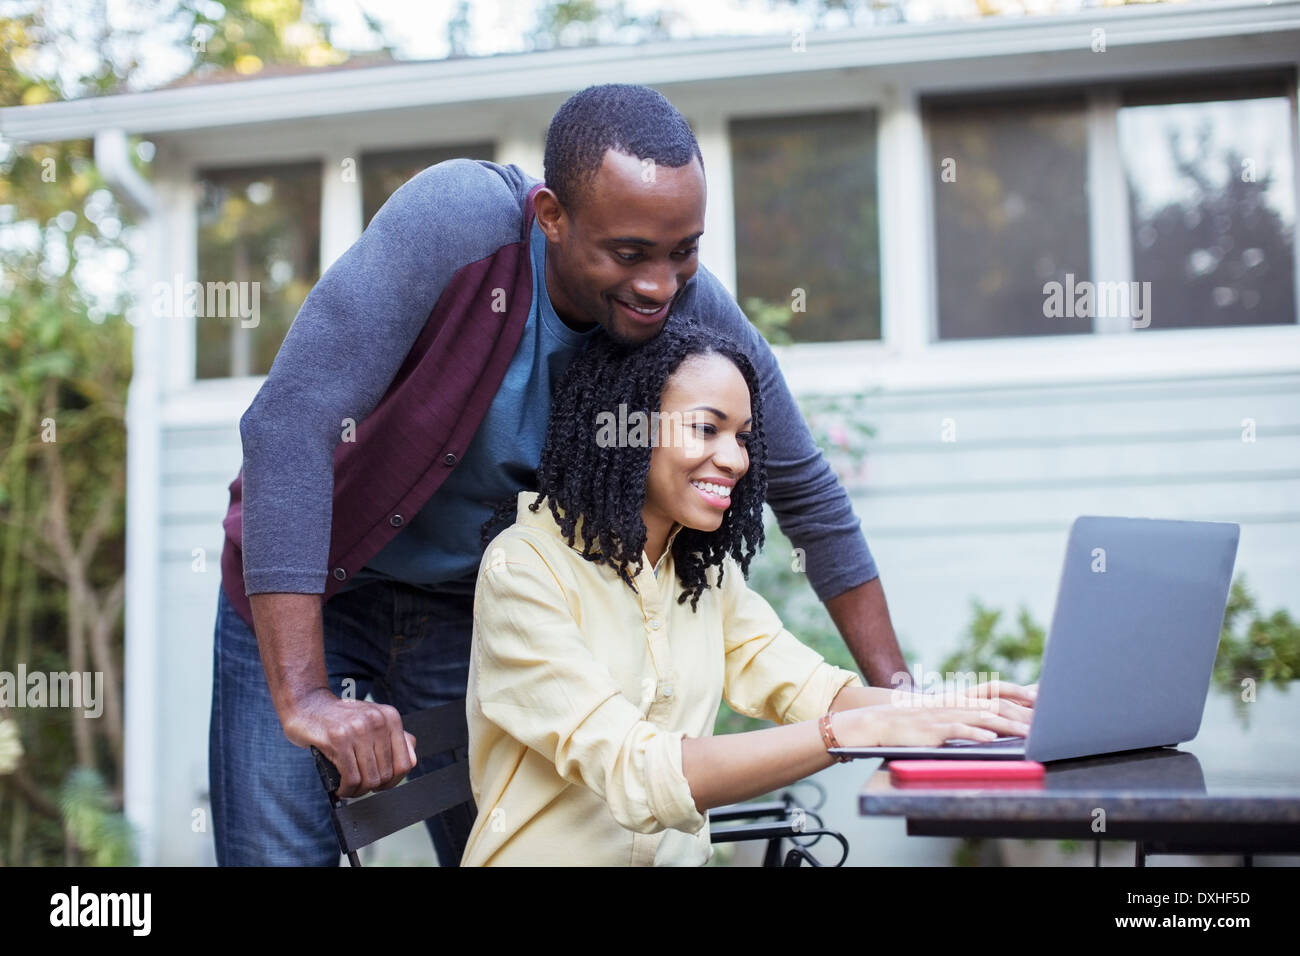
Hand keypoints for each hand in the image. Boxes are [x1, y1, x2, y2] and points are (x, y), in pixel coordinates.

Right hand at [282, 688, 417, 797]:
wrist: (307, 704)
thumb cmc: (341, 719)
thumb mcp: (373, 721)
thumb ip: (395, 739)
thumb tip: (411, 762)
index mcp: (390, 717)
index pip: (405, 762)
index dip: (394, 781)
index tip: (380, 785)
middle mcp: (377, 720)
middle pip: (386, 774)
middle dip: (372, 787)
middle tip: (359, 787)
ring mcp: (358, 729)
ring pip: (369, 778)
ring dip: (358, 791)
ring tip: (349, 788)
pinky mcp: (338, 739)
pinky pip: (351, 778)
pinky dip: (347, 790)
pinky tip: (341, 787)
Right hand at [888, 681, 1034, 727]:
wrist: (880, 722)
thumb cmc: (912, 723)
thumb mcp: (941, 713)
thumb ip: (965, 713)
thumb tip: (991, 722)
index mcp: (959, 698)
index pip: (995, 689)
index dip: (1018, 691)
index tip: (1041, 696)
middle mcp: (955, 703)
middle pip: (995, 704)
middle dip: (1021, 713)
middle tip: (1046, 722)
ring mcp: (944, 715)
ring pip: (981, 717)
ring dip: (1007, 726)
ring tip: (1027, 734)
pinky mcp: (933, 730)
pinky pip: (957, 730)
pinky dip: (975, 735)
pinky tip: (990, 740)